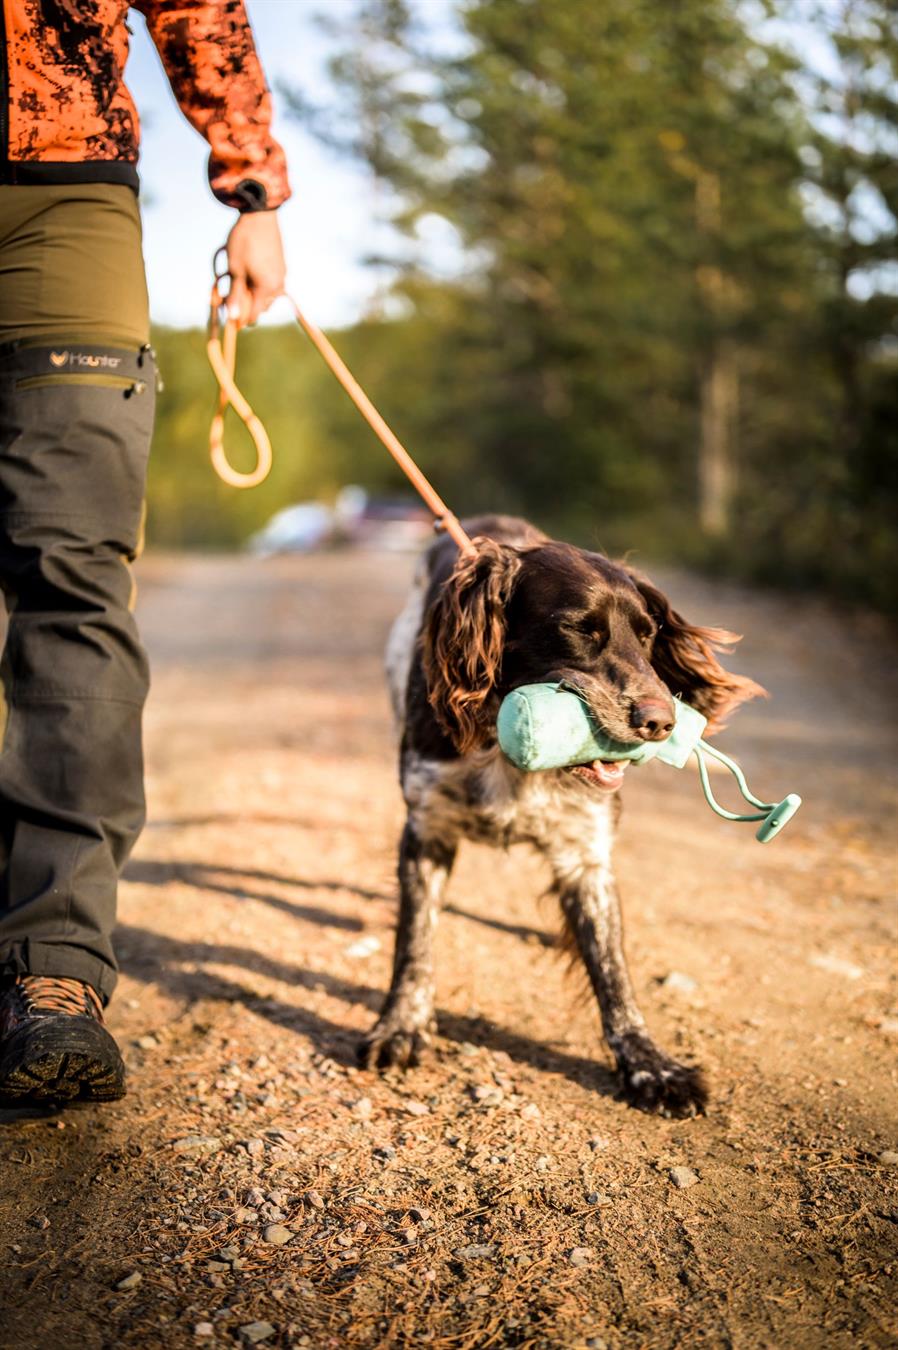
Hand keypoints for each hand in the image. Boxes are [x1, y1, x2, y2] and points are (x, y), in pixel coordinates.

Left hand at [225, 211, 286, 326]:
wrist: (260, 215)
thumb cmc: (244, 241)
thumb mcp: (235, 269)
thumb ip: (235, 294)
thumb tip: (232, 317)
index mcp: (266, 288)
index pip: (253, 315)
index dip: (239, 318)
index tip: (226, 313)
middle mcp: (278, 285)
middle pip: (261, 308)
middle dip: (246, 306)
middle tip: (229, 296)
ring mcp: (281, 276)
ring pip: (267, 297)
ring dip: (253, 295)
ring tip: (238, 283)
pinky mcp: (281, 267)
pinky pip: (271, 285)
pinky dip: (260, 285)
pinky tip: (249, 274)